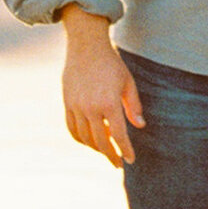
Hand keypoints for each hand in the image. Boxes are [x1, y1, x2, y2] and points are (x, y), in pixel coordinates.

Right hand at [62, 13, 143, 165]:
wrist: (86, 46)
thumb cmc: (111, 63)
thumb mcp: (128, 82)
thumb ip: (134, 106)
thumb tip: (140, 126)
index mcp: (109, 103)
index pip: (119, 135)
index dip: (125, 150)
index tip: (130, 160)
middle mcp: (91, 108)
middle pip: (100, 141)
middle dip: (110, 155)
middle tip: (118, 162)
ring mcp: (77, 106)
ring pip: (85, 138)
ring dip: (96, 148)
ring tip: (106, 149)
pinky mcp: (67, 103)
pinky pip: (72, 128)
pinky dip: (80, 139)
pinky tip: (89, 141)